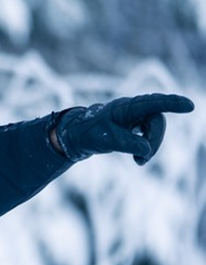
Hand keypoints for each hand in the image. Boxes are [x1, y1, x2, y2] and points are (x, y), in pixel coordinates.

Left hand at [53, 93, 193, 164]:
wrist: (75, 136)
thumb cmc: (88, 134)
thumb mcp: (105, 140)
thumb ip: (126, 143)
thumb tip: (146, 149)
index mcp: (125, 108)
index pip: (152, 103)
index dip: (171, 104)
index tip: (189, 106)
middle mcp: (132, 109)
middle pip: (157, 120)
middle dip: (155, 140)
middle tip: (142, 159)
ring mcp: (134, 117)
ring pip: (155, 129)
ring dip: (151, 146)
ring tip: (139, 161)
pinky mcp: (134, 126)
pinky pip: (149, 135)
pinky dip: (147, 147)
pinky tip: (139, 158)